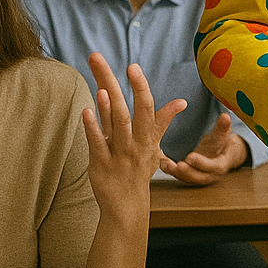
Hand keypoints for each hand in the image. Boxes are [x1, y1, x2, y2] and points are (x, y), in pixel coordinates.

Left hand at [82, 53, 186, 222]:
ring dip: (109, 108)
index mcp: (146, 135)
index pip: (146, 107)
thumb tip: (181, 102)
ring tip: (103, 88)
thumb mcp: (154, 145)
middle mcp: (134, 142)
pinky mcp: (101, 164)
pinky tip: (85, 112)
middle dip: (124, 87)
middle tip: (114, 63)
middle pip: (129, 110)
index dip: (140, 87)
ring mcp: (118, 153)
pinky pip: (97, 145)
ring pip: (116, 127)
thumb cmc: (139, 170)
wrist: (128, 205)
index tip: (133, 67)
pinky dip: (92, 129)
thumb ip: (162, 120)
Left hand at [158, 113, 247, 184]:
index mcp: (222, 164)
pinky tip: (163, 164)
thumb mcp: (225, 136)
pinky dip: (172, 171)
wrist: (225, 156)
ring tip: (166, 164)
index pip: (213, 166)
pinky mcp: (191, 177)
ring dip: (178, 173)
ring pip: (190, 179)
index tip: (189, 156)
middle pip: (200, 177)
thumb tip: (225, 116)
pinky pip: (182, 177)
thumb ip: (222, 128)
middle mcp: (212, 174)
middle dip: (188, 171)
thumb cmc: (224, 144)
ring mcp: (201, 177)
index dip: (201, 163)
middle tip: (177, 165)